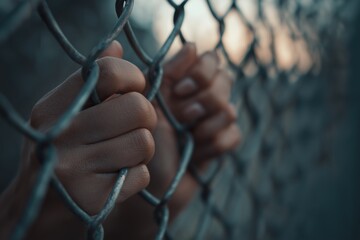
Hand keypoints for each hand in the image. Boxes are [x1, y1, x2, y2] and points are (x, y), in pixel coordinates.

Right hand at [0, 41, 156, 238]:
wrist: (36, 211)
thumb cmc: (58, 153)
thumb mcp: (63, 114)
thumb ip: (90, 82)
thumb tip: (116, 47)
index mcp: (53, 108)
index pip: (108, 72)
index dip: (134, 78)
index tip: (134, 90)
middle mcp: (61, 135)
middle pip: (138, 108)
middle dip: (147, 117)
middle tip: (136, 126)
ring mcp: (75, 170)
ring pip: (143, 143)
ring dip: (142, 149)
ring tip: (124, 153)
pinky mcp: (92, 200)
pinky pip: (141, 175)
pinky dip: (136, 176)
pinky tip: (116, 179)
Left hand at [106, 43, 240, 238]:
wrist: (144, 187)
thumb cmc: (135, 143)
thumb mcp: (144, 104)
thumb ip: (165, 74)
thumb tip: (191, 47)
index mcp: (178, 84)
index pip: (208, 59)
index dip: (201, 71)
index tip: (180, 90)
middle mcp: (196, 99)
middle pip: (225, 80)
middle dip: (206, 98)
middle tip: (183, 115)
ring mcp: (209, 122)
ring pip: (230, 108)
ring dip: (207, 124)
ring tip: (188, 136)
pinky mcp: (218, 144)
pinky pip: (234, 135)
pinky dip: (216, 144)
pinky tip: (198, 152)